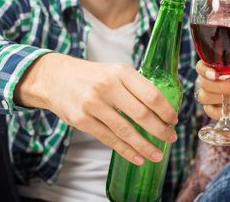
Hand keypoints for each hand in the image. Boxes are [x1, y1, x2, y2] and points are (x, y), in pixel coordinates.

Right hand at [15, 53, 177, 165]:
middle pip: (141, 114)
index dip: (166, 110)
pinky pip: (109, 139)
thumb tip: (162, 108)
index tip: (174, 120)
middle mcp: (107, 86)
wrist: (55, 77)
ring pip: (126, 131)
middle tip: (171, 138)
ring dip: (145, 146)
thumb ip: (135, 86)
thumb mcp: (115, 71)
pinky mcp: (82, 120)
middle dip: (160, 130)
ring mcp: (93, 104)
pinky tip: (137, 158)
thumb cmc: (93, 76)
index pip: (151, 94)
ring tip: (157, 155)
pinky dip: (126, 151)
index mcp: (121, 72)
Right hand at [194, 61, 229, 121]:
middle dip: (221, 86)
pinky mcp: (214, 109)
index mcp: (217, 67)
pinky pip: (212, 112)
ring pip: (204, 97)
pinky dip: (226, 110)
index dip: (204, 70)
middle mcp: (210, 80)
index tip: (215, 75)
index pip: (201, 67)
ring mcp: (210, 95)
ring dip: (221, 97)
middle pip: (204, 83)